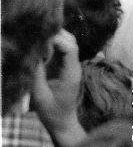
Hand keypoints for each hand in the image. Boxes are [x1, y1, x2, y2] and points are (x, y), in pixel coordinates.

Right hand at [31, 29, 85, 146]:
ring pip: (69, 42)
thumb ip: (37, 75)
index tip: (41, 41)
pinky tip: (44, 45)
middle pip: (71, 41)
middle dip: (56, 35)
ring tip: (40, 39)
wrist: (63, 122)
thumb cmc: (52, 112)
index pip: (70, 48)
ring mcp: (72, 64)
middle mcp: (74, 65)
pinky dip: (55, 43)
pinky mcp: (67, 65)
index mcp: (71, 73)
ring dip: (56, 37)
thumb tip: (33, 54)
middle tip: (39, 36)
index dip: (57, 40)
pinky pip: (64, 48)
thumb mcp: (40, 96)